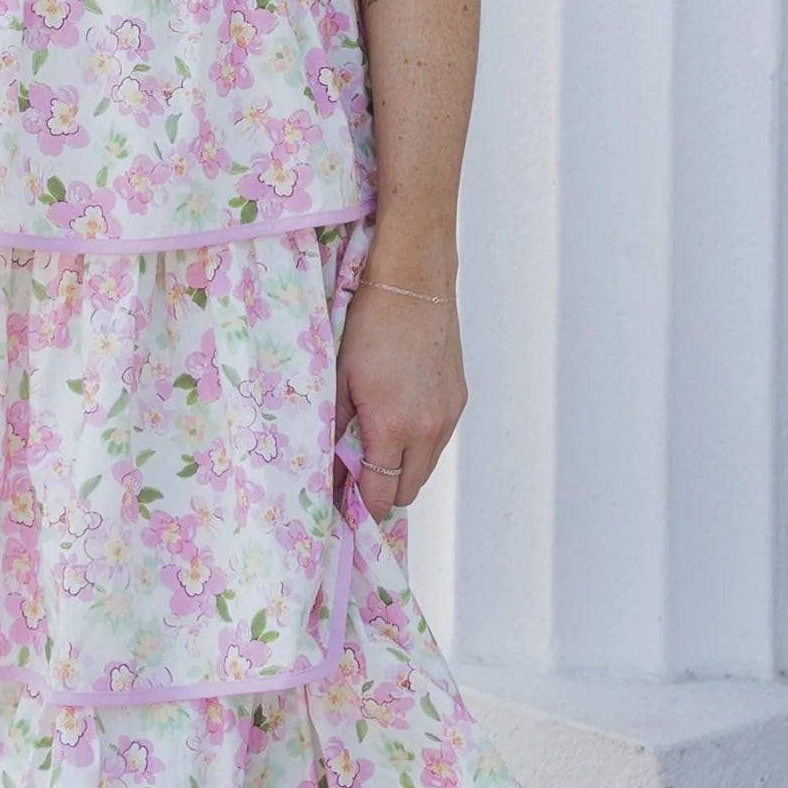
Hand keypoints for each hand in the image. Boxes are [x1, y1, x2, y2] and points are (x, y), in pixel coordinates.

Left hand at [339, 267, 464, 519]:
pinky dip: (418, 446)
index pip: (381, 494)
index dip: (360, 504)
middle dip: (382, 493)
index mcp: (394, 427)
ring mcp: (448, 416)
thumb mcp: (340, 379)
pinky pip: (438, 442)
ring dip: (402, 470)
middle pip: (407, 491)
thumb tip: (329, 466)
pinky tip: (397, 423)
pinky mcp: (458, 400)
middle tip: (355, 477)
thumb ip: (335, 429)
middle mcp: (429, 429)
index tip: (341, 501)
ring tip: (374, 448)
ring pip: (425, 469)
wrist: (414, 284)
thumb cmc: (370, 325)